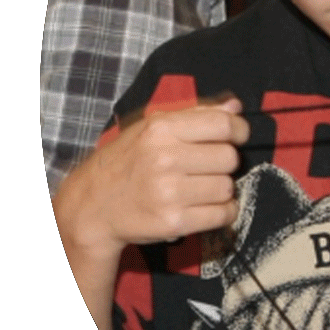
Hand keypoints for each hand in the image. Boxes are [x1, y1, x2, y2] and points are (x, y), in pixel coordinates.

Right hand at [56, 98, 249, 258]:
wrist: (90, 206)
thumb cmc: (127, 162)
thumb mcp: (151, 129)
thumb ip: (196, 114)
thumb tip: (235, 106)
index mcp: (160, 130)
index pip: (224, 125)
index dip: (239, 130)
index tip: (237, 137)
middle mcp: (164, 159)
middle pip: (230, 158)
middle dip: (225, 163)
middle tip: (208, 167)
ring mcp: (168, 193)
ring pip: (228, 187)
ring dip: (222, 189)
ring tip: (201, 188)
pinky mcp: (173, 222)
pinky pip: (223, 214)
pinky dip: (223, 212)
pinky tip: (206, 207)